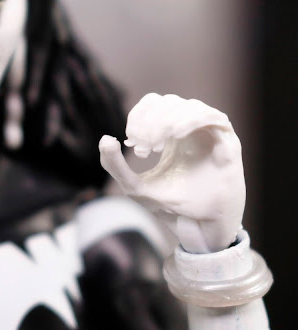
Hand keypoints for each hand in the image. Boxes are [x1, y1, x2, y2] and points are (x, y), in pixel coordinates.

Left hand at [99, 93, 244, 252]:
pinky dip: (191, 120)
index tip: (131, 141)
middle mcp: (190, 129)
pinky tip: (175, 134)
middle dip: (150, 121)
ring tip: (155, 144)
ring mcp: (209, 133)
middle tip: (142, 147)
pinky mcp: (227, 141)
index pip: (153, 105)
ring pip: (189, 106)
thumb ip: (115, 166)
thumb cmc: (170, 204)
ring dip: (166, 121)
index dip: (139, 116)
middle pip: (168, 103)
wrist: (197, 225)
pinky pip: (211, 117)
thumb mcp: (134, 187)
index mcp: (169, 135)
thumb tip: (104, 139)